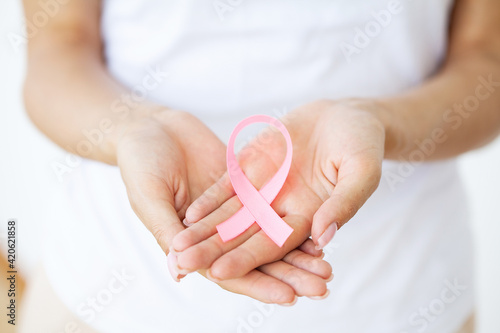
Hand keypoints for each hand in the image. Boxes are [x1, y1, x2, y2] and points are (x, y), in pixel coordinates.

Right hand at [115, 109, 331, 302]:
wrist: (149, 127)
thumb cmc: (139, 162)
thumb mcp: (149, 196)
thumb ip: (166, 230)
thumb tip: (180, 271)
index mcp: (192, 243)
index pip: (231, 271)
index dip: (259, 284)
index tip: (290, 297)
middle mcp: (217, 231)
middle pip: (258, 258)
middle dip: (289, 275)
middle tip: (322, 286)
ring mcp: (232, 209)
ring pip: (270, 234)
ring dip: (298, 252)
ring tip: (327, 265)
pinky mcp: (244, 186)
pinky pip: (271, 204)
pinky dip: (293, 214)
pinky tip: (318, 225)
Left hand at [172, 99, 384, 281]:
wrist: (347, 116)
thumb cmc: (362, 144)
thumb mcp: (362, 171)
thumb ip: (344, 202)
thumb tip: (324, 236)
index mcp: (309, 216)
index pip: (273, 244)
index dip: (247, 258)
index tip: (220, 272)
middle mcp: (282, 208)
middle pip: (244, 235)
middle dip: (213, 250)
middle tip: (183, 264)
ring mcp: (265, 188)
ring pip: (230, 214)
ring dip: (203, 230)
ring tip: (176, 245)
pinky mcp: (254, 167)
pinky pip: (228, 186)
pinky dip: (209, 200)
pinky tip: (188, 213)